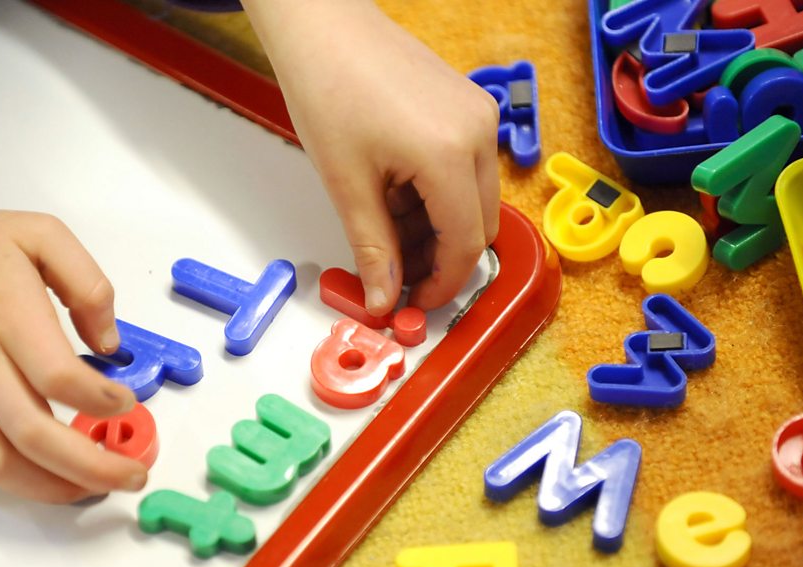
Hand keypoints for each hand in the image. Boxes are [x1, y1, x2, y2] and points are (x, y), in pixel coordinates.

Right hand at [0, 158, 144, 502]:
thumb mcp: (40, 234)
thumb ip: (88, 284)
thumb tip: (109, 343)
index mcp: (9, 316)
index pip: (59, 378)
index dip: (101, 401)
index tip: (126, 403)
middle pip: (35, 435)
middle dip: (93, 466)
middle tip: (132, 474)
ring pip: (0, 464)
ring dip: (52, 487)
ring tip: (91, 487)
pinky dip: (3, 480)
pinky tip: (36, 475)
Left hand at [243, 0, 500, 315]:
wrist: (323, 27)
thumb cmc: (328, 87)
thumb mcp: (346, 184)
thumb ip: (373, 248)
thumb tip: (384, 298)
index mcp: (449, 154)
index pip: (465, 243)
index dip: (441, 284)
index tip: (414, 302)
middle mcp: (478, 132)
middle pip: (479, 224)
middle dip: (440, 257)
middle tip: (395, 271)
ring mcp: (477, 115)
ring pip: (474, 198)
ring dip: (437, 226)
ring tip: (384, 226)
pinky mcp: (468, 105)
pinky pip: (466, 167)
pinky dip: (437, 193)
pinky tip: (396, 192)